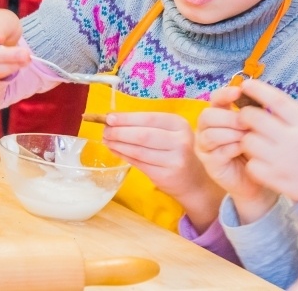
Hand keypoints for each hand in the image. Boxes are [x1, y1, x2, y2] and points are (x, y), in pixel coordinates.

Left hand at [102, 112, 223, 227]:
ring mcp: (174, 160)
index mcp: (179, 125)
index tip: (109, 117)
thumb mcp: (169, 133)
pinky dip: (124, 155)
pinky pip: (138, 163)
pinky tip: (115, 150)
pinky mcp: (165, 175)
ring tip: (106, 140)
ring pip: (138, 151)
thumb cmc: (176, 151)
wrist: (192, 180)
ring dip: (118, 145)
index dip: (127, 118)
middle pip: (143, 135)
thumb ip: (146, 125)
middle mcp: (180, 141)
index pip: (149, 118)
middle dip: (120, 132)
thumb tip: (114, 119)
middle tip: (105, 131)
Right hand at [196, 86, 277, 223]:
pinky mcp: (209, 163)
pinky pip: (217, 152)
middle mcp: (208, 128)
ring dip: (231, 134)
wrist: (259, 179)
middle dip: (228, 118)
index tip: (238, 92)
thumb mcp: (257, 127)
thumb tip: (257, 95)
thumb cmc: (258, 149)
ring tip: (247, 137)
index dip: (225, 94)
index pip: (216, 98)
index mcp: (219, 114)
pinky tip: (244, 149)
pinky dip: (232, 148)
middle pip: (208, 115)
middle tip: (247, 124)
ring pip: (210, 134)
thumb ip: (253, 112)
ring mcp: (206, 146)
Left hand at [237, 79, 297, 201]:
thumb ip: (294, 119)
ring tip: (256, 144)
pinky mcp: (276, 180)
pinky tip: (261, 163)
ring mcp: (283, 161)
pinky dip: (252, 163)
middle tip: (245, 117)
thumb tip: (267, 102)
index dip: (258, 89)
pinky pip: (251, 165)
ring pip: (249, 142)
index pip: (277, 100)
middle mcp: (294, 140)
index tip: (246, 84)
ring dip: (247, 140)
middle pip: (255, 119)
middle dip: (245, 115)